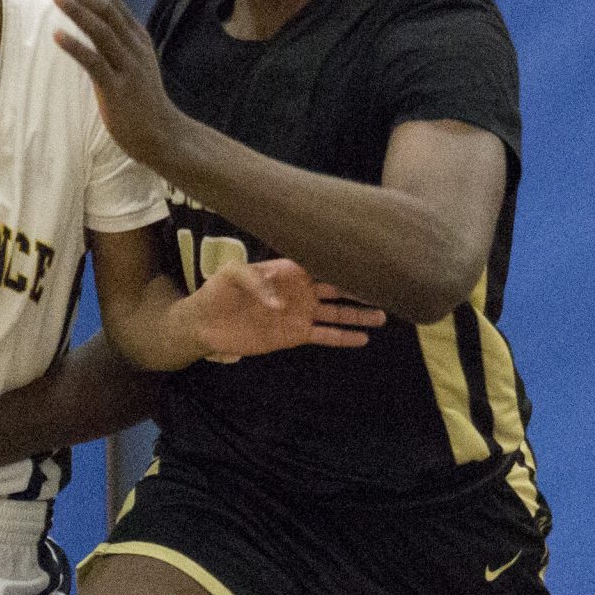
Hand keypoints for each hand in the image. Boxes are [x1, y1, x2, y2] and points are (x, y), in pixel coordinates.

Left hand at [47, 0, 183, 167]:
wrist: (162, 136)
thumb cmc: (142, 102)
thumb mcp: (134, 65)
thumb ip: (117, 44)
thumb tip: (95, 26)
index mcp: (138, 38)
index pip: (112, 3)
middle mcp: (135, 47)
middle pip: (106, 9)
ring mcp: (128, 68)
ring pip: (101, 30)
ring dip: (77, 10)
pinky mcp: (118, 90)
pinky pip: (94, 62)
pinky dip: (75, 46)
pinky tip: (56, 35)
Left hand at [188, 258, 384, 363]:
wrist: (205, 323)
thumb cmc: (218, 291)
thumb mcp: (232, 275)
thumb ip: (257, 282)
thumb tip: (282, 304)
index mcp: (290, 268)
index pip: (323, 261)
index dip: (344, 259)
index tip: (368, 255)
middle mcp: (301, 289)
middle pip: (339, 286)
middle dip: (362, 285)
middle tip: (389, 283)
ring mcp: (300, 313)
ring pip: (337, 312)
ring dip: (360, 314)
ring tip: (385, 314)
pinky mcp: (295, 334)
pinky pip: (324, 335)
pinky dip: (343, 337)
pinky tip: (363, 339)